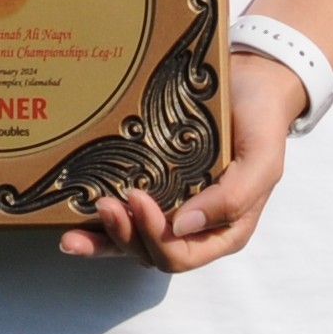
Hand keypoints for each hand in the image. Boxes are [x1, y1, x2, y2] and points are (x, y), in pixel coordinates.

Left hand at [63, 49, 302, 268]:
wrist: (251, 79)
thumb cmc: (261, 120)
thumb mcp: (262, 158)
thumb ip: (234, 197)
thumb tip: (184, 226)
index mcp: (223, 229)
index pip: (183, 254)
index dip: (157, 237)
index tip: (139, 199)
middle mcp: (193, 226)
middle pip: (151, 253)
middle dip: (124, 236)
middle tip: (105, 204)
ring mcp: (169, 207)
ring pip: (130, 242)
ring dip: (102, 240)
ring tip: (72, 232)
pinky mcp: (149, 186)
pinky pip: (121, 216)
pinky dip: (95, 227)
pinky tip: (69, 225)